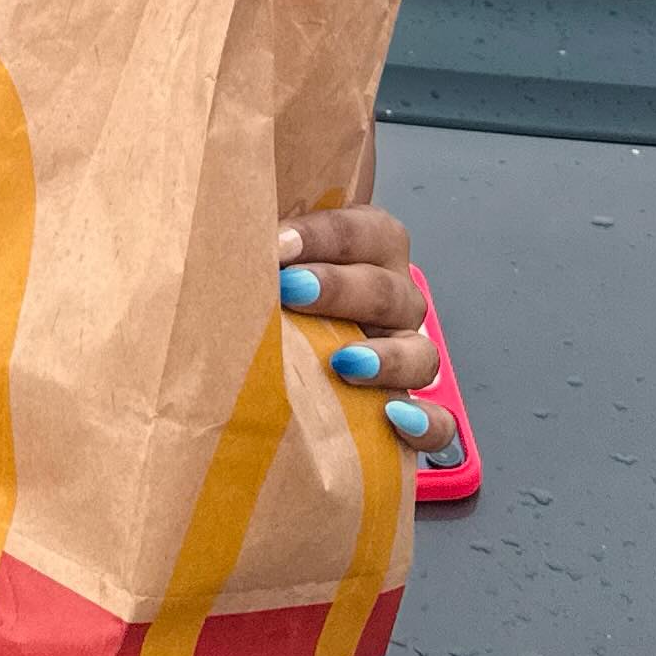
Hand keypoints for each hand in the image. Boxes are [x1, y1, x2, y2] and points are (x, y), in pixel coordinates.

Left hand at [277, 203, 460, 463]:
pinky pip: (439, 422)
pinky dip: (426, 423)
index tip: (276, 244)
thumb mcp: (268, 262)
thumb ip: (257, 248)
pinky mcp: (412, 411)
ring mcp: (406, 354)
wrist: (281, 361)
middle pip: (386, 289)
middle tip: (291, 291)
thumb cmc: (270, 300)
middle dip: (339, 288)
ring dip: (386, 357)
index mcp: (367, 251)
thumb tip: (216, 235)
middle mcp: (392, 299)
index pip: (361, 231)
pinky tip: (394, 418)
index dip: (321, 236)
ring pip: (421, 352)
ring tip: (343, 362)